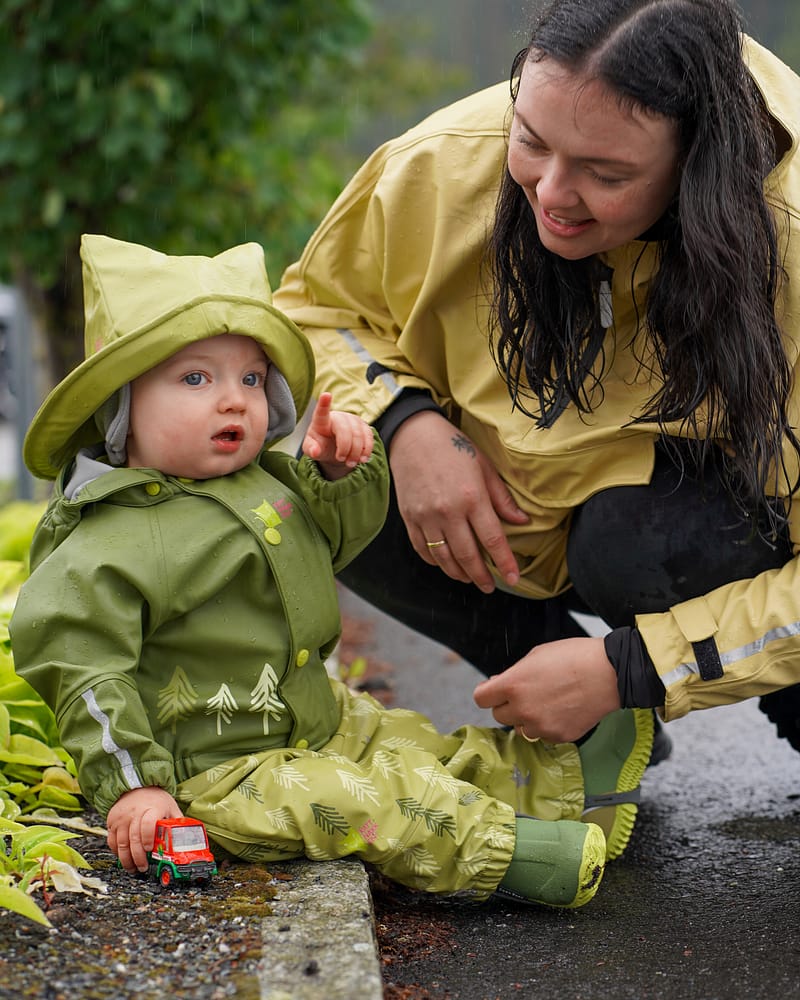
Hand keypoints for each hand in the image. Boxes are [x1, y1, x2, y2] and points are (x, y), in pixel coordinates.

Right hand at [106, 787, 182, 872]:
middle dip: (138, 857)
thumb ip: (177, 822)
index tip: (149, 849)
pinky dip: (117, 852)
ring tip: (133, 868)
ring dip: (126, 859)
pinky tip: (123, 858)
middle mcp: (134, 813)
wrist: (136, 787)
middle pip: (134, 838)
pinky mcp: (112, 822)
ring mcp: (121, 818)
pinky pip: (112, 841)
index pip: (148, 823)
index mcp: (152, 808)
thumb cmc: (155, 800)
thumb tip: (187, 838)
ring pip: (121, 843)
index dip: (148, 838)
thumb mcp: (170, 807)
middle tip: (143, 868)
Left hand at [302, 391, 373, 480]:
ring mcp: (352, 420)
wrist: (334, 448)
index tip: (326, 395)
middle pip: (344, 429)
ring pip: (359, 434)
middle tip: (341, 459)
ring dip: (356, 452)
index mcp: (321, 421)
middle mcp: (338, 416)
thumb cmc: (320, 445)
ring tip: (350, 463)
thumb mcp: (311, 449)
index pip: (322, 411)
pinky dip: (367, 450)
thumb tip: (315, 451)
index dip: (324, 403)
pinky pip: (369, 436)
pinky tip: (362, 459)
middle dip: (345, 448)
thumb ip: (311, 450)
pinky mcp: (363, 426)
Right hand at [389, 411, 528, 592]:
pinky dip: (435, 562)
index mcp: (472, 497)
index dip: (504, 563)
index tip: (513, 579)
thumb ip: (502, 498)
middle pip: (467, 555)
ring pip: (443, 558)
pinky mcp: (409, 518)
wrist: (413, 435)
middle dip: (481, 576)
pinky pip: (422, 549)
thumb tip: (521, 521)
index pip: (492, 539)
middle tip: (489, 587)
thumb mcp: (484, 467)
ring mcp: (426, 516)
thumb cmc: (453, 447)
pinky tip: (445, 564)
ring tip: (469, 579)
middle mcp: (448, 511)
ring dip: (458, 573)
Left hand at [473, 637, 620, 742]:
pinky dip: (547, 725)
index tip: (494, 691)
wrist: (609, 673)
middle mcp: (522, 709)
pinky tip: (561, 709)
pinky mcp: (557, 736)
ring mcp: (540, 726)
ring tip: (547, 701)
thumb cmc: (574, 658)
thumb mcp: (535, 656)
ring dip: (526, 717)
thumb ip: (513, 674)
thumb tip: (499, 685)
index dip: (487, 693)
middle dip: (508, 705)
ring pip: (520, 727)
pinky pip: (542, 734)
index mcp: (512, 685)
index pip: (481, 699)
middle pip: (498, 715)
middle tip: (526, 693)